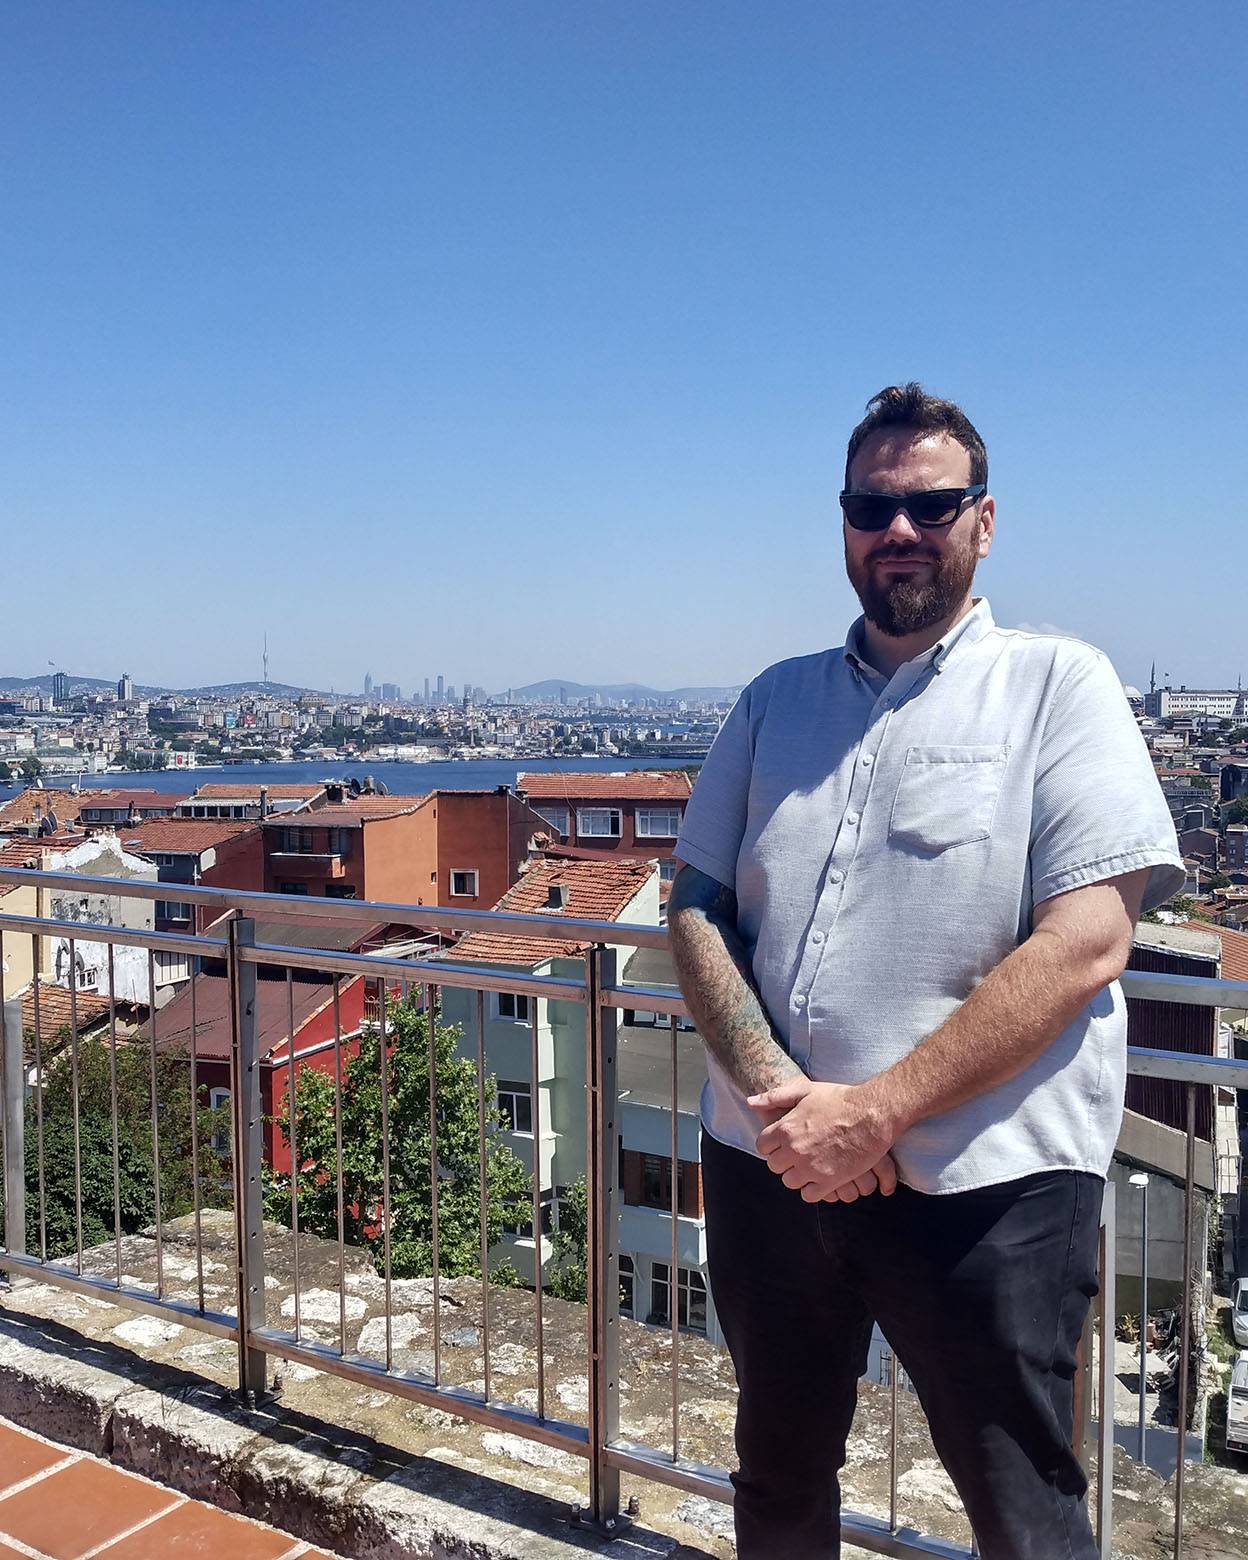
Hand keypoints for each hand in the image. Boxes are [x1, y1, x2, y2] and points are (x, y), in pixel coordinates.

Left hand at [747, 1077, 896, 1203]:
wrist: (872, 1114)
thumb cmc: (840, 1100)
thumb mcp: (805, 1090)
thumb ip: (775, 1096)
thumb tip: (750, 1102)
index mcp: (786, 1129)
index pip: (762, 1147)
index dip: (772, 1145)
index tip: (782, 1143)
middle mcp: (794, 1150)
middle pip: (775, 1166)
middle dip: (784, 1160)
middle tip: (799, 1153)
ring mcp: (811, 1168)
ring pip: (790, 1182)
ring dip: (798, 1175)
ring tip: (810, 1165)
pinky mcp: (829, 1181)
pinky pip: (808, 1195)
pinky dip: (812, 1189)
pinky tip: (820, 1177)